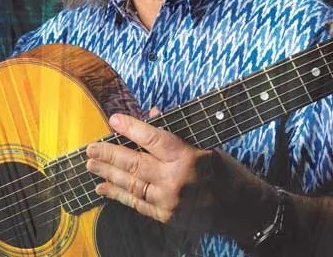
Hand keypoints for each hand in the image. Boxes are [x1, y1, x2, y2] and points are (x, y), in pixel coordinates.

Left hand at [85, 112, 218, 231]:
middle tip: (91, 148)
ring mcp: (168, 201)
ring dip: (108, 173)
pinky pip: (136, 203)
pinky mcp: (165, 217)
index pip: (153, 138)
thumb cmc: (226, 173)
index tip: (114, 119)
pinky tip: (103, 187)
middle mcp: (175, 180)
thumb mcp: (205, 146)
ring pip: (130, 184)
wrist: (241, 210)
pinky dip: (117, 195)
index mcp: (188, 157)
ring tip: (91, 164)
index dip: (131, 127)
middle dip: (109, 154)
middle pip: (134, 163)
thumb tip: (151, 116)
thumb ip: (175, 134)